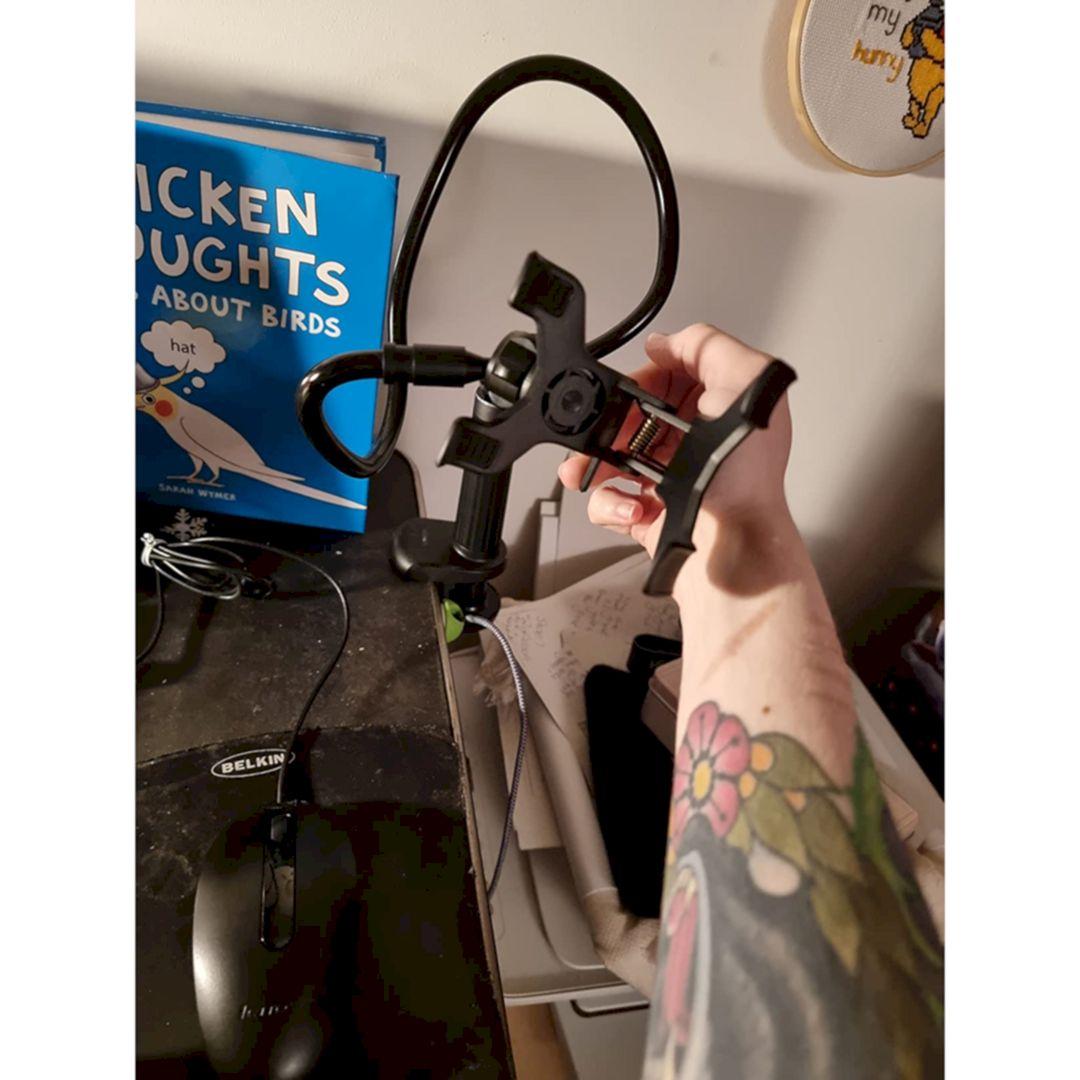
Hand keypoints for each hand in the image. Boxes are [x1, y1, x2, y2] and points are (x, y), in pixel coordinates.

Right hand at [557, 324, 792, 558]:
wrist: (730, 549)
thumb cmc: (745, 479)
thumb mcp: (744, 381)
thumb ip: (706, 345)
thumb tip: (664, 344)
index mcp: (721, 407)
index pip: (670, 375)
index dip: (645, 379)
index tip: (631, 391)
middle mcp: (698, 442)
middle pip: (633, 415)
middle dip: (609, 423)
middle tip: (605, 433)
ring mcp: (671, 478)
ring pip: (612, 456)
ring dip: (592, 462)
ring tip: (589, 470)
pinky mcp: (650, 512)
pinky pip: (609, 499)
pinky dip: (609, 502)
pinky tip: (629, 504)